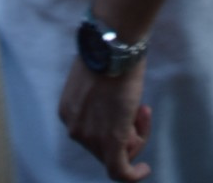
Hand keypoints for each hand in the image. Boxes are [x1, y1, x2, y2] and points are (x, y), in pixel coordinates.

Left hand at [58, 59, 151, 181]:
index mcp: (69, 111)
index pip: (92, 131)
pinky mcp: (111, 143)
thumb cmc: (110, 50)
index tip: (129, 110)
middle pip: (103, 146)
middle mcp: (75, 128)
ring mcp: (91, 138)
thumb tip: (111, 102)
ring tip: (144, 111)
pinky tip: (144, 170)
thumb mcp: (97, 76)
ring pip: (116, 154)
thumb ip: (98, 96)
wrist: (114, 43)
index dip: (114, 123)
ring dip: (136, 138)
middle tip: (142, 110)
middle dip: (126, 132)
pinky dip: (132, 174)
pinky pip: (120, 171)